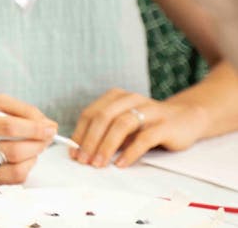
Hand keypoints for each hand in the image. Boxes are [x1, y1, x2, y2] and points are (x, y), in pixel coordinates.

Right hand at [0, 94, 57, 186]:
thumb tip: (47, 124)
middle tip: (47, 135)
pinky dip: (26, 167)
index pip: (8, 126)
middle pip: (15, 149)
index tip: (49, 126)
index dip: (34, 127)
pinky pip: (13, 179)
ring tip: (36, 145)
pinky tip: (25, 158)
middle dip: (39, 142)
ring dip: (35, 155)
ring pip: (17, 167)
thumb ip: (17, 110)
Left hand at [70, 88, 208, 167]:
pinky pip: (144, 138)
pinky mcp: (165, 125)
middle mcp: (130, 99)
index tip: (73, 152)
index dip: (80, 133)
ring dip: (106, 146)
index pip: (91, 113)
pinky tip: (121, 164)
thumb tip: (82, 150)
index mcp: (116, 97)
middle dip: (90, 141)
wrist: (187, 117)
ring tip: (98, 163)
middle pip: (103, 117)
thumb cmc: (149, 123)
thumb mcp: (125, 125)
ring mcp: (149, 110)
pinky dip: (130, 152)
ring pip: (121, 125)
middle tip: (84, 160)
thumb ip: (107, 133)